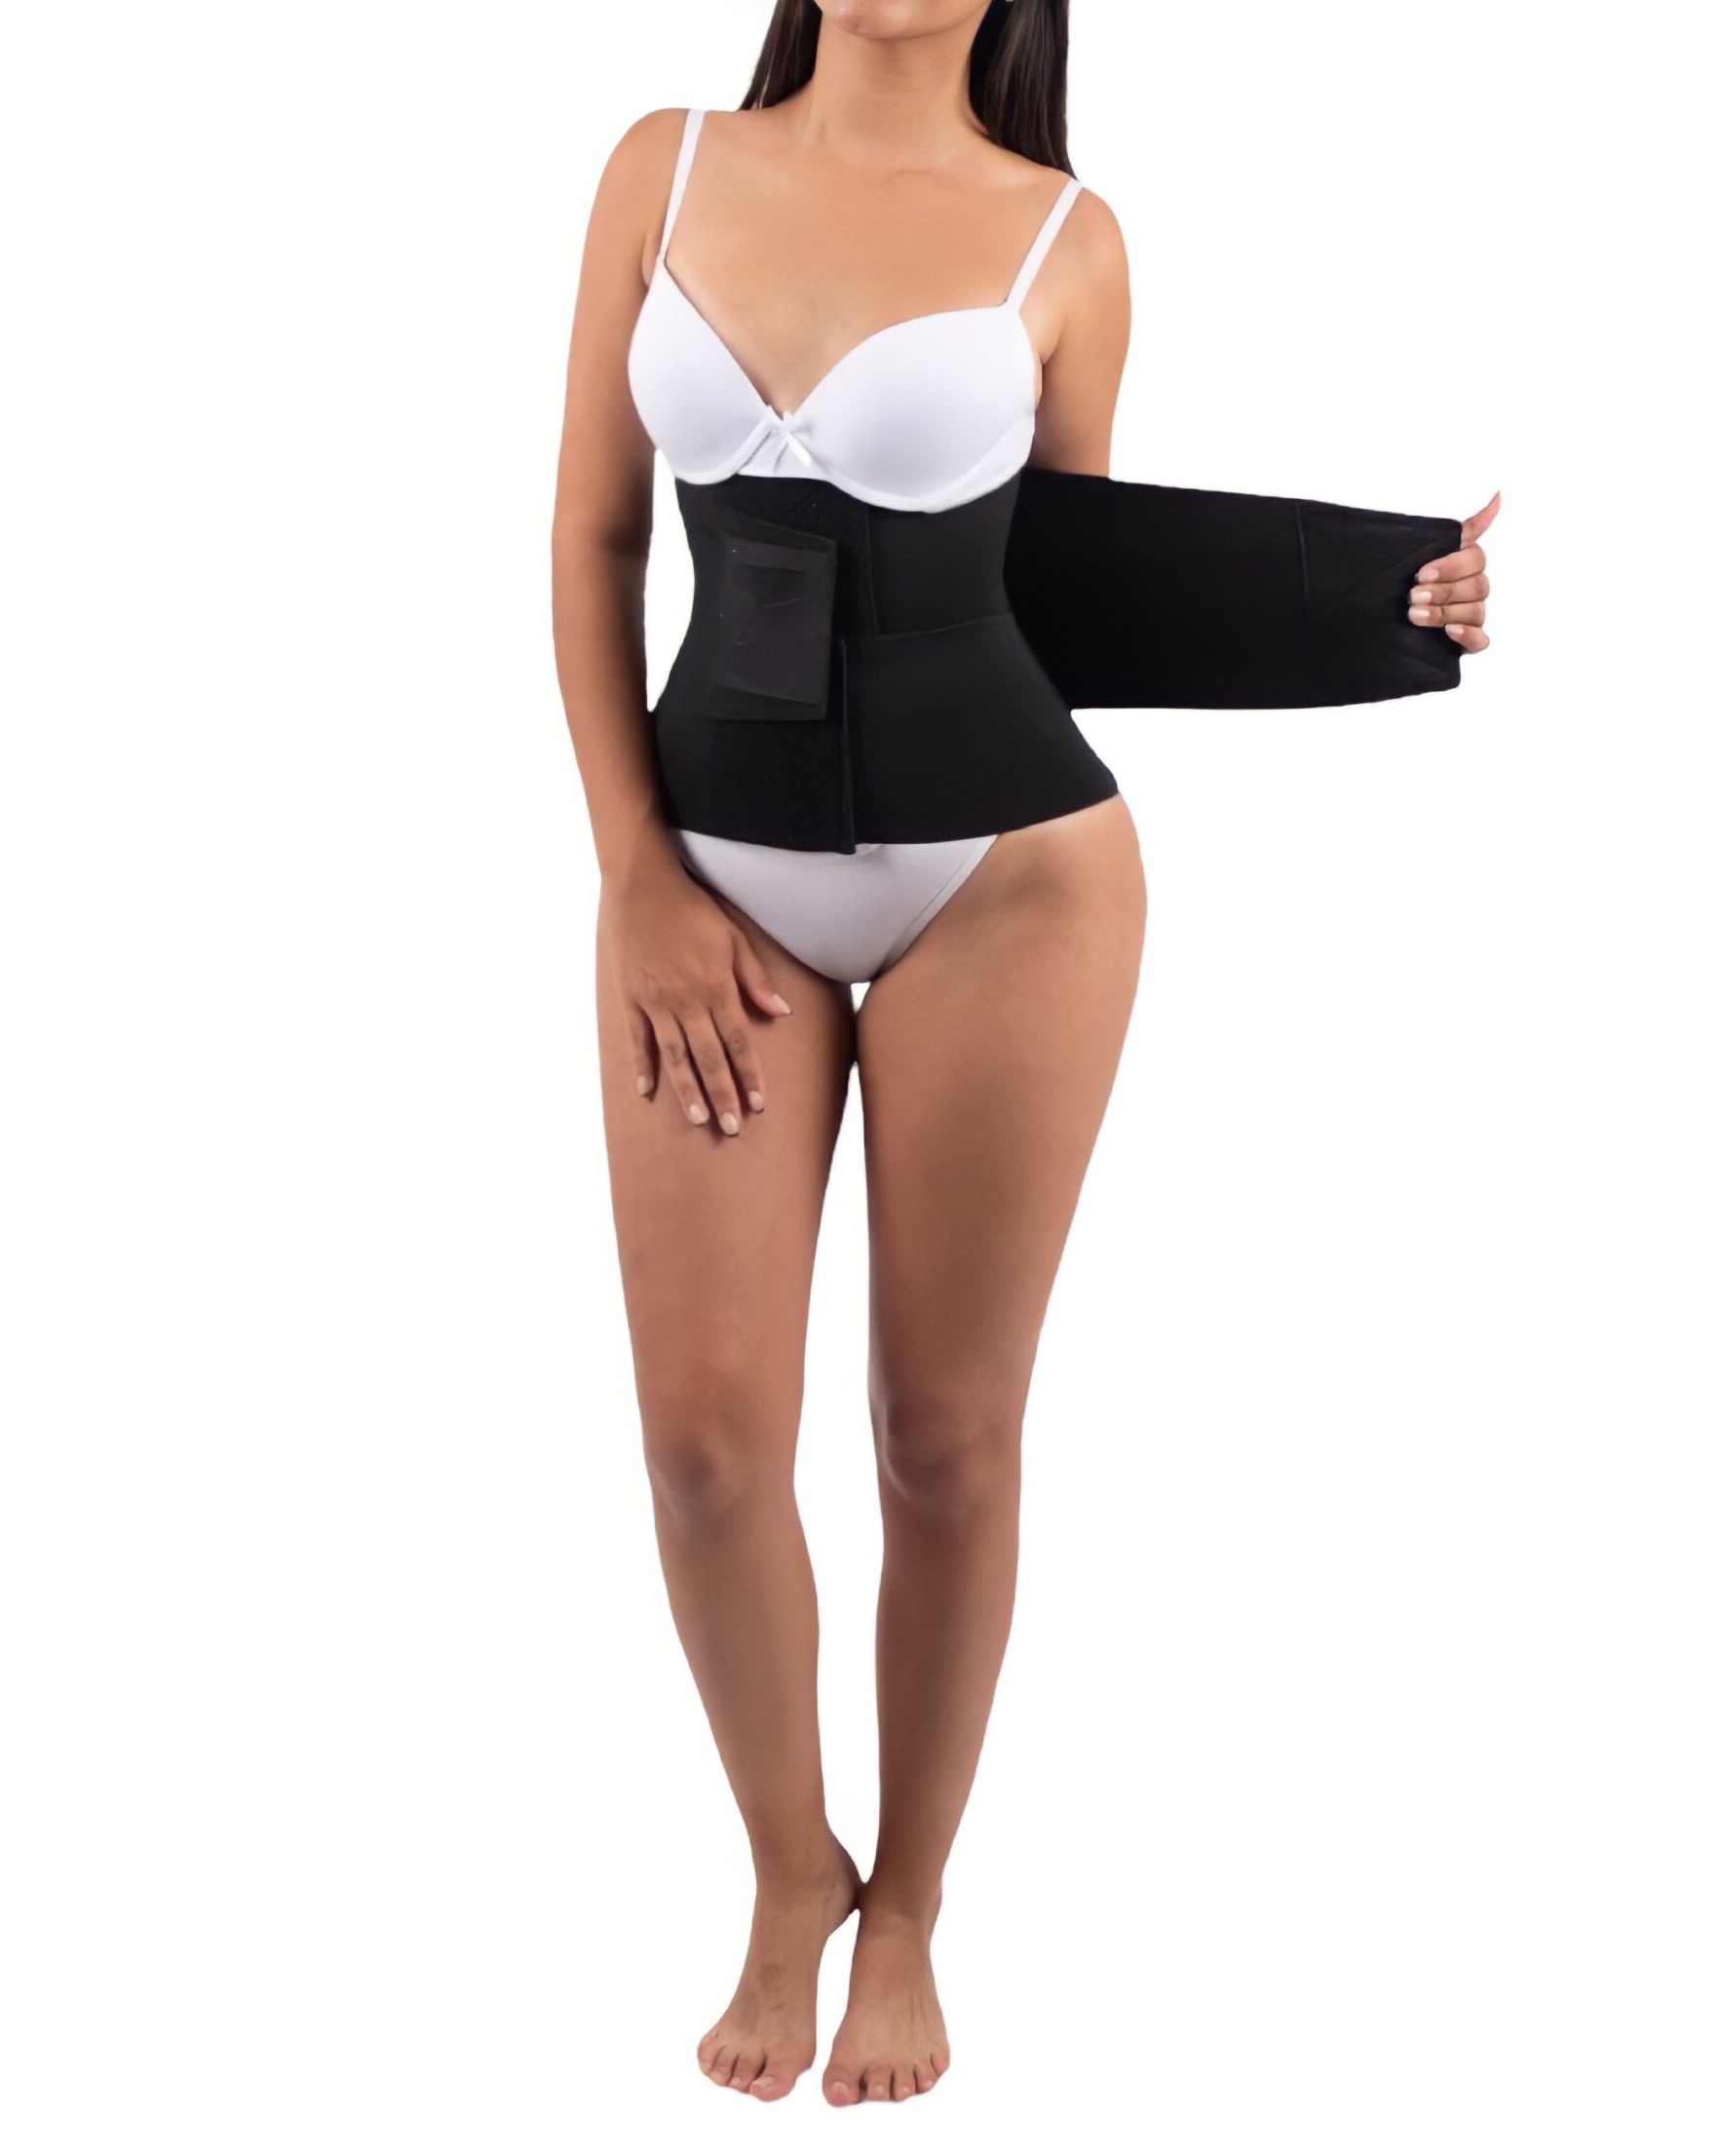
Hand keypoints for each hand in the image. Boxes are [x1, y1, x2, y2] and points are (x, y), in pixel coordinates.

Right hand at [605, 850, 791, 1136]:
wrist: (641, 885)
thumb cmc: (693, 908)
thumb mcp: (734, 937)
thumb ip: (755, 978)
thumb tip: (781, 1011)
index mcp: (716, 986)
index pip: (738, 1041)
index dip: (750, 1074)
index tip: (760, 1103)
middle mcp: (686, 1000)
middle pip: (708, 1057)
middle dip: (723, 1094)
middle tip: (733, 1128)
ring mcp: (655, 1001)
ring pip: (674, 1056)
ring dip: (688, 1090)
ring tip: (699, 1120)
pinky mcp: (630, 997)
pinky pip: (637, 1039)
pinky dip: (642, 1066)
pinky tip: (647, 1092)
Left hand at [1408, 490, 1498, 653]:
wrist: (1371, 613)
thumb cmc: (1399, 579)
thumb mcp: (1419, 548)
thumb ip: (1461, 529)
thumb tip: (1498, 495)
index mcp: (1463, 562)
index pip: (1475, 558)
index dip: (1451, 566)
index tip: (1421, 573)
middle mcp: (1471, 587)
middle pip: (1477, 586)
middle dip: (1443, 591)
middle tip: (1412, 596)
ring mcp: (1470, 614)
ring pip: (1476, 612)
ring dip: (1445, 613)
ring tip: (1413, 615)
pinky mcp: (1467, 639)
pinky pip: (1480, 640)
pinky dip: (1468, 636)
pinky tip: (1449, 632)